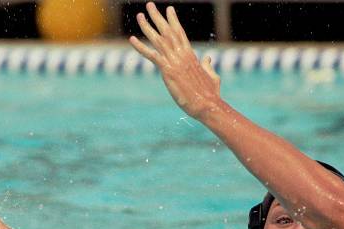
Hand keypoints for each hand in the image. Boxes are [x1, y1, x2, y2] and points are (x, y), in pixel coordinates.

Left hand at [129, 2, 221, 118]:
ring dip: (147, 27)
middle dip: (158, 17)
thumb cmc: (210, 94)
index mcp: (191, 55)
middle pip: (168, 31)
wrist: (207, 105)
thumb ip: (207, 65)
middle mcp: (182, 55)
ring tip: (140, 16)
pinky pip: (151, 55)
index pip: (180, 33)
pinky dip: (141, 47)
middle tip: (150, 5)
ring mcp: (174, 62)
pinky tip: (132, 40)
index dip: (173, 21)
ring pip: (158, 40)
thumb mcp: (211, 76)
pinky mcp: (168, 71)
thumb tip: (207, 58)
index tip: (169, 10)